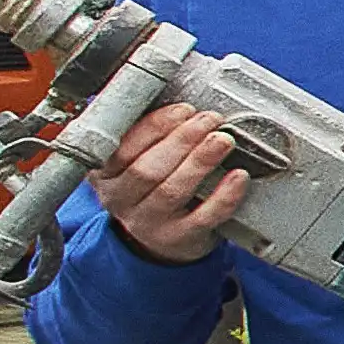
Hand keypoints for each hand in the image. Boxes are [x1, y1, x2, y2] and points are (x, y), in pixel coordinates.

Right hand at [79, 102, 253, 263]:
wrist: (160, 239)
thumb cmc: (152, 187)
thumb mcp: (136, 160)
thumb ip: (149, 135)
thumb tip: (184, 105)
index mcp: (105, 173)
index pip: (122, 147)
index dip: (155, 126)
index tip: (184, 110)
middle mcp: (120, 199)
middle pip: (147, 169)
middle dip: (182, 140)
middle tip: (209, 120)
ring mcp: (148, 223)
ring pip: (172, 191)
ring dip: (200, 161)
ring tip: (223, 140)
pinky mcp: (178, 239)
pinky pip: (203, 217)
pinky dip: (224, 196)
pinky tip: (238, 176)